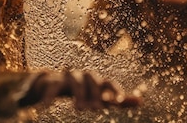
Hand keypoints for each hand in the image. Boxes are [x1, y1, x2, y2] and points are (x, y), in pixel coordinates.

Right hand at [22, 70, 140, 109]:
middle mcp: (84, 76)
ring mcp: (68, 77)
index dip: (114, 90)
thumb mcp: (100, 96)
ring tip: (80, 109)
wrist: (54, 83)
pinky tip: (46, 107)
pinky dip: (49, 96)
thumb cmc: (83, 91)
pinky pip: (52, 86)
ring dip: (79, 94)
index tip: (119, 101)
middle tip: (97, 110)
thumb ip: (119, 100)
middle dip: (95, 94)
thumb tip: (141, 101)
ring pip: (75, 81)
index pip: (109, 82)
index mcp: (97, 80)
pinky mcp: (52, 81)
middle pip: (93, 80)